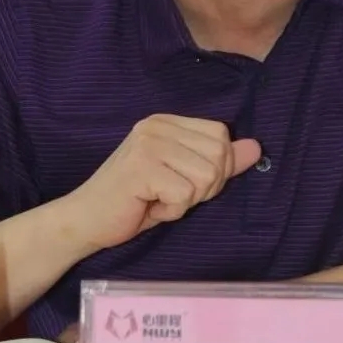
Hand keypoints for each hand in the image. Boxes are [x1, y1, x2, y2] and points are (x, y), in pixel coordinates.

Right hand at [71, 114, 260, 251]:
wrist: (85, 220)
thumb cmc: (135, 201)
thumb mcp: (182, 178)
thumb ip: (219, 162)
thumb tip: (256, 148)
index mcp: (167, 121)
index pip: (220, 134)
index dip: (215, 167)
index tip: (185, 183)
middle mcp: (157, 125)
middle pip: (218, 156)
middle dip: (203, 187)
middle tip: (171, 194)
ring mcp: (148, 144)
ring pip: (205, 177)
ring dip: (186, 201)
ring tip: (157, 199)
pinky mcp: (141, 168)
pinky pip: (184, 195)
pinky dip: (171, 211)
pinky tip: (148, 206)